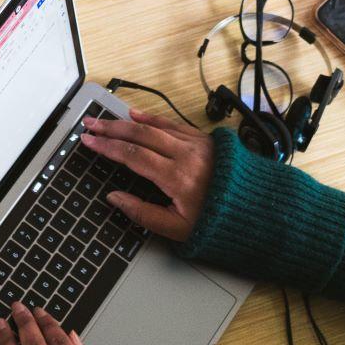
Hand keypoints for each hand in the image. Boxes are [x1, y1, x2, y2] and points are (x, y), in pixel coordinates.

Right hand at [80, 109, 213, 241]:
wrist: (255, 210)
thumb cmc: (217, 221)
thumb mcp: (177, 229)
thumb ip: (142, 213)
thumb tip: (115, 198)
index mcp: (177, 177)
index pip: (133, 155)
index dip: (107, 147)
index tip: (89, 141)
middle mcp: (186, 155)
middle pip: (140, 135)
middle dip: (110, 129)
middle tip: (90, 125)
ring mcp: (196, 144)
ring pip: (154, 126)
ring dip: (126, 122)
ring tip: (105, 121)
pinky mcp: (204, 139)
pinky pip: (172, 124)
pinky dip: (152, 118)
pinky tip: (136, 115)